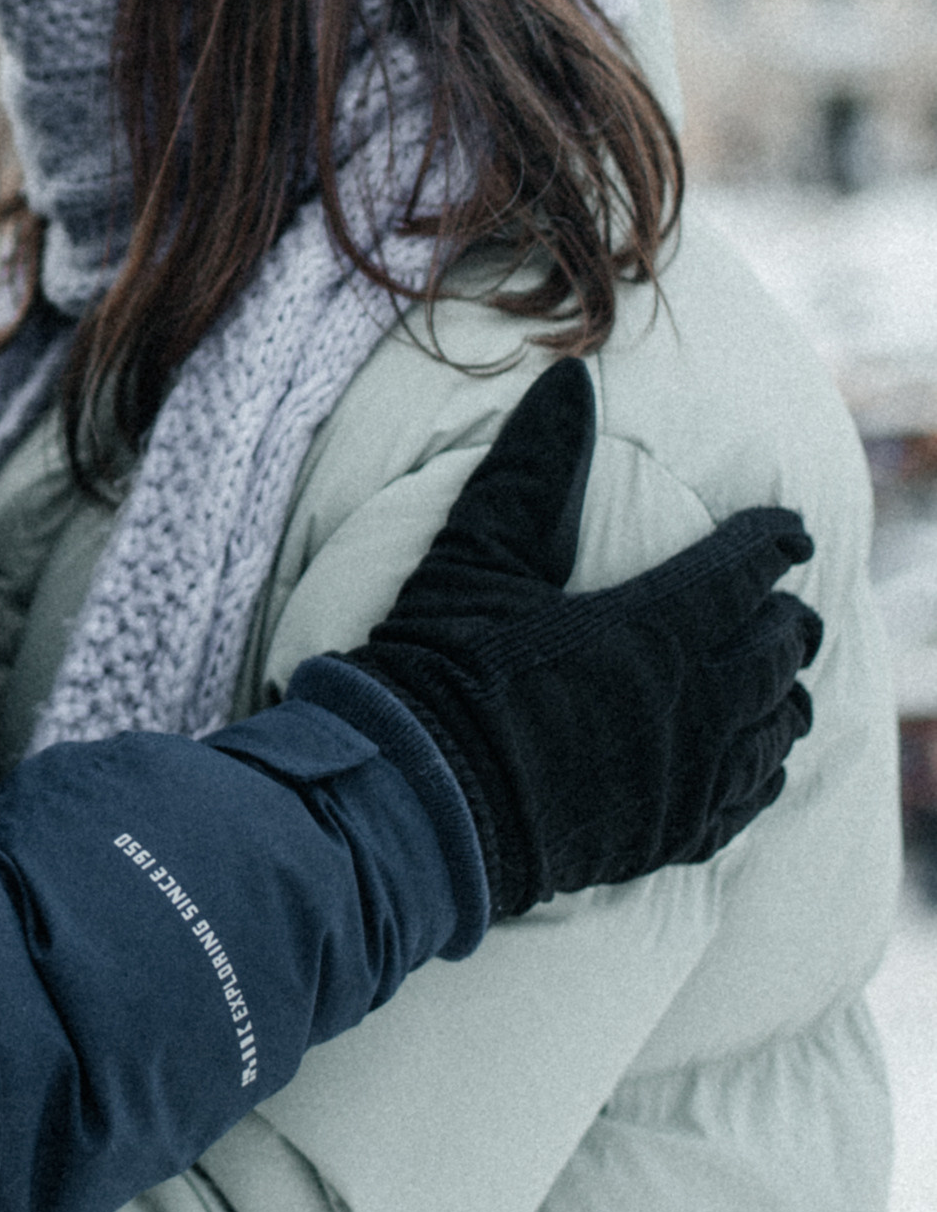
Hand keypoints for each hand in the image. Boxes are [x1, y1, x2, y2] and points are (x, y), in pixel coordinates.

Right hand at [318, 359, 818, 917]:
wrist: (422, 799)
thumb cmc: (444, 665)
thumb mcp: (479, 550)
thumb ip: (535, 464)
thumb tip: (570, 377)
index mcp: (655, 622)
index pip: (744, 569)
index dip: (773, 543)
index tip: (789, 531)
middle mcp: (693, 699)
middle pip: (774, 647)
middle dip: (786, 618)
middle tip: (787, 601)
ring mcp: (689, 774)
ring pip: (774, 723)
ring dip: (785, 691)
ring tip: (784, 676)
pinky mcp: (672, 833)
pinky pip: (748, 797)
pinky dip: (766, 767)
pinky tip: (762, 760)